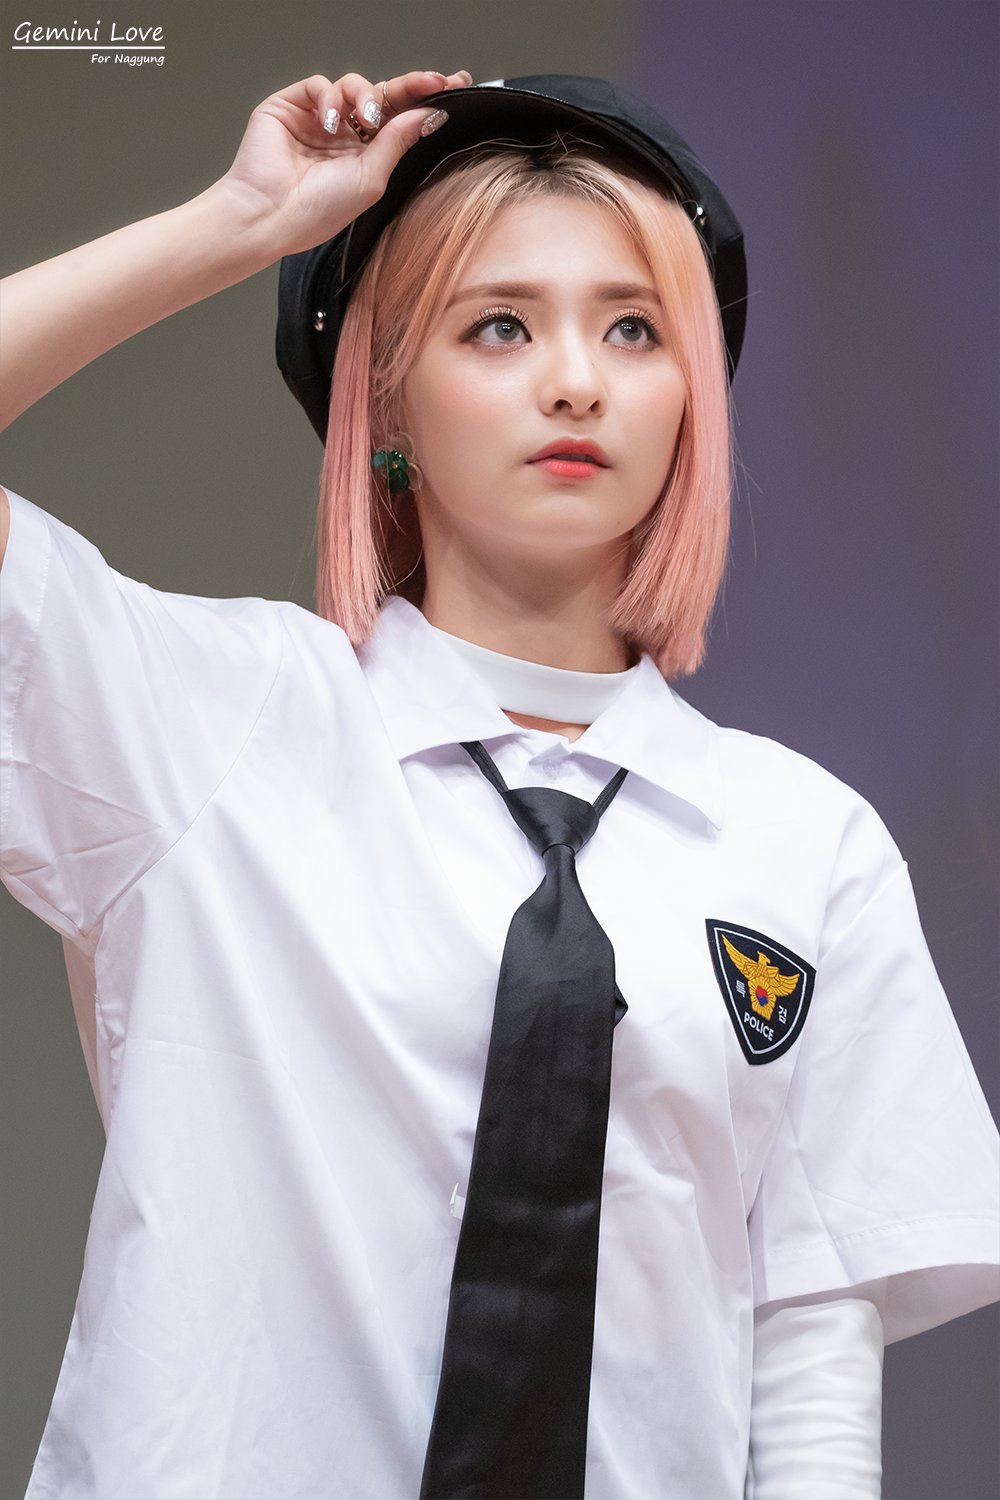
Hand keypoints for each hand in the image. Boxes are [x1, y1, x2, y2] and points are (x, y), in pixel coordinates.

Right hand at [217, 68, 471, 259]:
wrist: (271, 214)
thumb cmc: (316, 211)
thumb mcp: (371, 179)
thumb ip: (397, 143)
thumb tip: (429, 116)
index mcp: (364, 156)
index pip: (399, 121)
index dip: (424, 102)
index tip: (453, 88)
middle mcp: (344, 135)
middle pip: (382, 97)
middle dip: (411, 86)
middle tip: (434, 83)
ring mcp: (318, 118)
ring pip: (353, 86)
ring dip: (365, 97)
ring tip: (363, 120)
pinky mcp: (291, 105)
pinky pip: (320, 85)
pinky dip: (329, 98)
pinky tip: (329, 123)